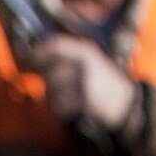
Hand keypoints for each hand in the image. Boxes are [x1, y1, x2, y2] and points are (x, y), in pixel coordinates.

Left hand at [24, 29, 139, 131]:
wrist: (125, 104)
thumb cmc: (100, 84)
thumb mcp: (89, 63)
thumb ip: (64, 60)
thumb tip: (33, 60)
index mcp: (85, 51)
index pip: (55, 45)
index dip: (39, 52)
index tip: (30, 61)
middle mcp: (84, 63)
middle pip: (49, 72)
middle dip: (49, 83)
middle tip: (58, 89)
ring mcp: (85, 81)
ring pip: (51, 91)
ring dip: (54, 99)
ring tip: (68, 100)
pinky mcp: (85, 99)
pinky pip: (59, 106)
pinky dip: (61, 111)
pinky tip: (72, 109)